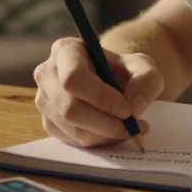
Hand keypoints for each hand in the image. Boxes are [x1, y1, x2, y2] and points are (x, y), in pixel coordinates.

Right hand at [33, 37, 163, 147]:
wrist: (112, 82)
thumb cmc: (123, 70)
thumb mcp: (143, 67)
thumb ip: (146, 80)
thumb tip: (135, 106)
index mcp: (66, 50)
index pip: (74, 77)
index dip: (100, 97)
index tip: (126, 110)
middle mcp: (47, 73)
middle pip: (70, 108)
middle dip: (106, 123)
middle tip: (134, 127)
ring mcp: (44, 99)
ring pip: (72, 128)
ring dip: (105, 134)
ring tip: (130, 129)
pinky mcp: (49, 122)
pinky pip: (72, 140)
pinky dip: (98, 141)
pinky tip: (113, 132)